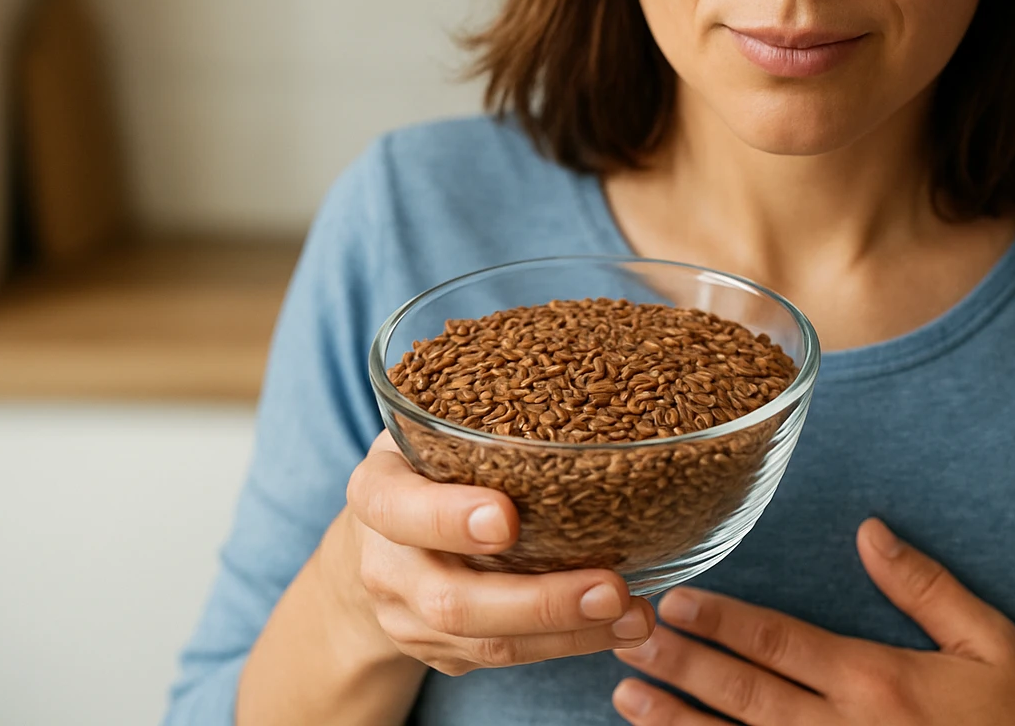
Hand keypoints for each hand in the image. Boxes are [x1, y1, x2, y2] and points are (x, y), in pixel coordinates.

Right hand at [335, 431, 656, 674]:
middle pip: (450, 600)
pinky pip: (509, 658)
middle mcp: (386, 564)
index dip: (448, 518)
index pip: (397, 507)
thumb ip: (482, 409)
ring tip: (636, 613)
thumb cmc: (431, 464)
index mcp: (378, 491)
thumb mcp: (436, 424)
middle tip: (611, 586)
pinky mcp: (445, 652)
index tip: (507, 518)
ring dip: (570, 633)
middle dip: (538, 601)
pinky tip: (620, 625)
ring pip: (488, 642)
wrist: (380, 544)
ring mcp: (412, 618)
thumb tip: (588, 356)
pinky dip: (569, 644)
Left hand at [610, 518, 1014, 724]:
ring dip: (679, 724)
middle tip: (626, 639)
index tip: (675, 599)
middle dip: (679, 665)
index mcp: (876, 680)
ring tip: (626, 700)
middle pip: (743, 693)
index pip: (779, 642)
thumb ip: (927, 588)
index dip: (720, 620)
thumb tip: (869, 531)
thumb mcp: (994, 646)